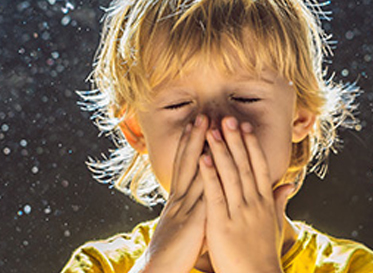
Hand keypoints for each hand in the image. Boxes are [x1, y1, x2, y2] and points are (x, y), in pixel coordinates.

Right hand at [132, 115, 208, 272]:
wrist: (158, 271)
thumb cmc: (174, 253)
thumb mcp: (186, 228)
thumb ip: (196, 212)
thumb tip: (206, 202)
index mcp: (179, 201)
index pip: (186, 167)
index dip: (191, 145)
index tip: (198, 125)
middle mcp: (179, 200)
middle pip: (188, 162)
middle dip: (195, 138)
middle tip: (203, 115)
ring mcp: (184, 209)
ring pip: (194, 172)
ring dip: (201, 148)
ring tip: (208, 128)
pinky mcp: (192, 221)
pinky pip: (203, 195)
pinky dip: (208, 177)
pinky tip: (214, 162)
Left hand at [199, 116, 295, 272]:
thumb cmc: (262, 254)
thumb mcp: (274, 225)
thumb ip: (279, 201)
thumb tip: (288, 184)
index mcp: (265, 202)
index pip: (258, 166)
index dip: (251, 145)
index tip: (244, 126)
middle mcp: (254, 204)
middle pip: (244, 165)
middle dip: (235, 140)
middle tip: (227, 117)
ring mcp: (238, 213)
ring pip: (230, 175)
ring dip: (221, 150)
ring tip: (212, 130)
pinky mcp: (222, 224)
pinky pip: (215, 195)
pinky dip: (209, 175)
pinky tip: (203, 158)